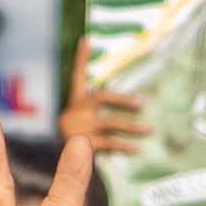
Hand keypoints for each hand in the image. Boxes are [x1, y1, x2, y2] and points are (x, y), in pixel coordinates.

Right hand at [61, 41, 146, 160]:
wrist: (55, 166)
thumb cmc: (76, 142)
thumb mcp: (83, 125)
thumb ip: (98, 117)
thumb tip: (134, 108)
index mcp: (74, 104)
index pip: (77, 77)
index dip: (81, 59)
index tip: (86, 39)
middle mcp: (74, 113)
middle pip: (100, 97)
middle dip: (122, 100)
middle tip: (141, 104)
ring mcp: (78, 128)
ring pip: (111, 122)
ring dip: (132, 128)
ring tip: (150, 130)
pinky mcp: (83, 145)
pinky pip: (110, 143)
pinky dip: (124, 146)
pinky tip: (136, 148)